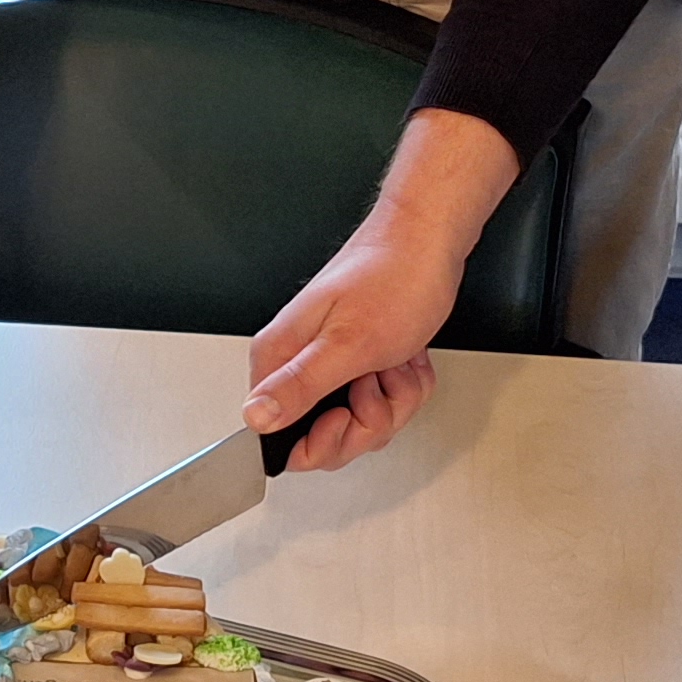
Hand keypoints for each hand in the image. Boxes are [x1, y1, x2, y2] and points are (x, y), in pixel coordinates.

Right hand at [241, 108, 516, 468]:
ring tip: (394, 359)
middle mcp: (299, 363)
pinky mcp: (359, 363)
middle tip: (378, 379)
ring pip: (363, 423)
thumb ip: (298, 385)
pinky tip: (406, 357)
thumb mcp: (348, 343)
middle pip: (328, 437)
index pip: (281, 439)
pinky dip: (406, 385)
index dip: (324, 439)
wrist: (427, 242)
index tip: (349, 413)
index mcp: (281, 358)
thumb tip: (254, 417)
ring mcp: (331, 364)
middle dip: (370, 419)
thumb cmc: (392, 278)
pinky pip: (384, 404)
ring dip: (394, 398)